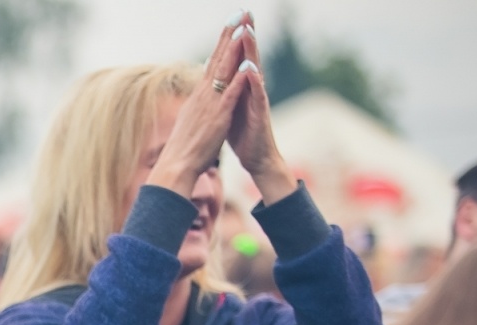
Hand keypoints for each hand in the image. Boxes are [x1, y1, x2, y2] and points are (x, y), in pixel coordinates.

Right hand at [144, 17, 247, 198]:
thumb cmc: (184, 148)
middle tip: (238, 13)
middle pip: (217, 58)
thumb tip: (199, 95)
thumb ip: (198, 105)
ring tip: (243, 28)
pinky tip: (248, 64)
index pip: (212, 63)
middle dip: (229, 35)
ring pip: (224, 70)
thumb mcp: (191, 121)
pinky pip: (230, 92)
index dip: (222, 42)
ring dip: (234, 48)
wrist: (176, 166)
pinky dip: (239, 77)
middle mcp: (203, 94)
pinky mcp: (218, 115)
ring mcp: (210, 103)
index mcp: (199, 96)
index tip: (231, 23)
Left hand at [225, 18, 295, 203]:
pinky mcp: (259, 113)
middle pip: (248, 56)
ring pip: (254, 71)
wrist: (255, 157)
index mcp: (240, 87)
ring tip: (247, 31)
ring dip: (251, 51)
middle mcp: (251, 88)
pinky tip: (250, 68)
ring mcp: (257, 99)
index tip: (232, 16)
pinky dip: (253, 81)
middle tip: (245, 12)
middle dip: (246, 34)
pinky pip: (256, 94)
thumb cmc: (242, 132)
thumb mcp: (229, 106)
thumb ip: (226, 88)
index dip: (234, 38)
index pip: (237, 57)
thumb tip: (216, 72)